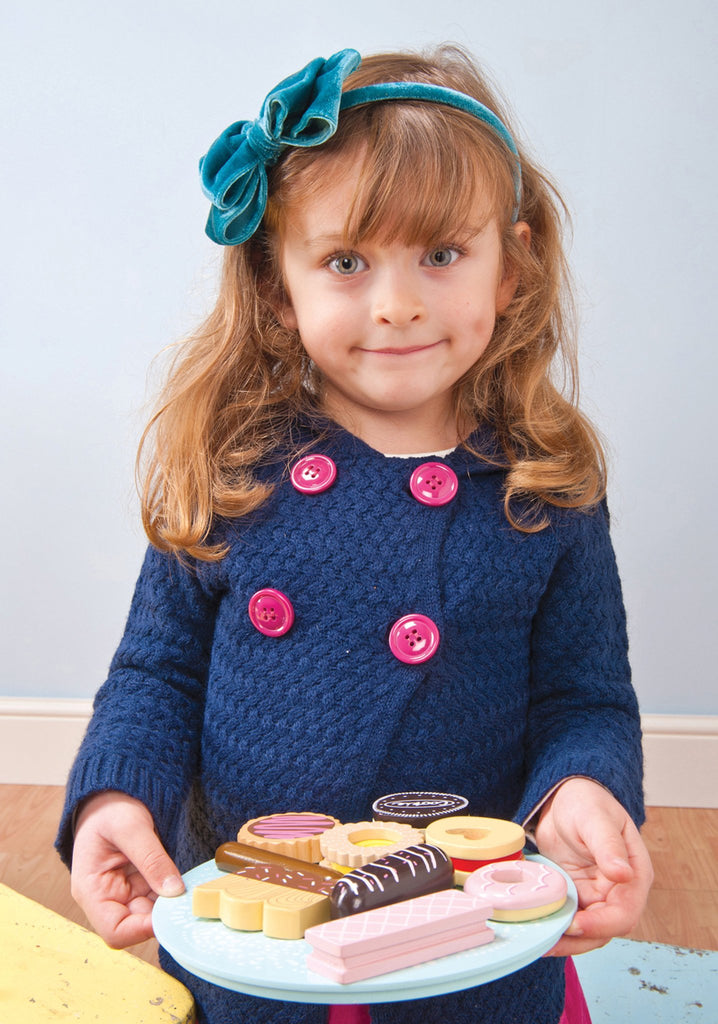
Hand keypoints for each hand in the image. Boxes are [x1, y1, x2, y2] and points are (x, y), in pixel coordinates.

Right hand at [71, 791, 184, 947]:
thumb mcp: (131, 827)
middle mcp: (106, 898)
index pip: (115, 931)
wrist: (111, 794)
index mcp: (91, 890)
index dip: (143, 930)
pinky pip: (158, 897)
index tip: (172, 913)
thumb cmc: (111, 808)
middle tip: (190, 901)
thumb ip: (152, 859)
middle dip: (163, 915)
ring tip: (192, 889)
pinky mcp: (138, 884)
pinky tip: (187, 883)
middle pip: (137, 926)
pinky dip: (173, 893)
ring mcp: (124, 892)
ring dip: (171, 905)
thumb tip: (174, 891)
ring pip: (151, 913)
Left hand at [534, 778, 652, 955]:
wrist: (564, 799)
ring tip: (541, 941)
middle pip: (606, 930)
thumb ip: (608, 846)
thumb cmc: (586, 802)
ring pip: (588, 932)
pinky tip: (538, 929)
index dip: (602, 924)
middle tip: (550, 940)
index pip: (625, 912)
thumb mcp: (594, 818)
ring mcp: (598, 896)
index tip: (576, 924)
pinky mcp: (578, 896)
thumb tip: (624, 875)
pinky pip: (571, 919)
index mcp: (635, 873)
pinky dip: (556, 927)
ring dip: (567, 940)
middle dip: (580, 939)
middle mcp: (620, 891)